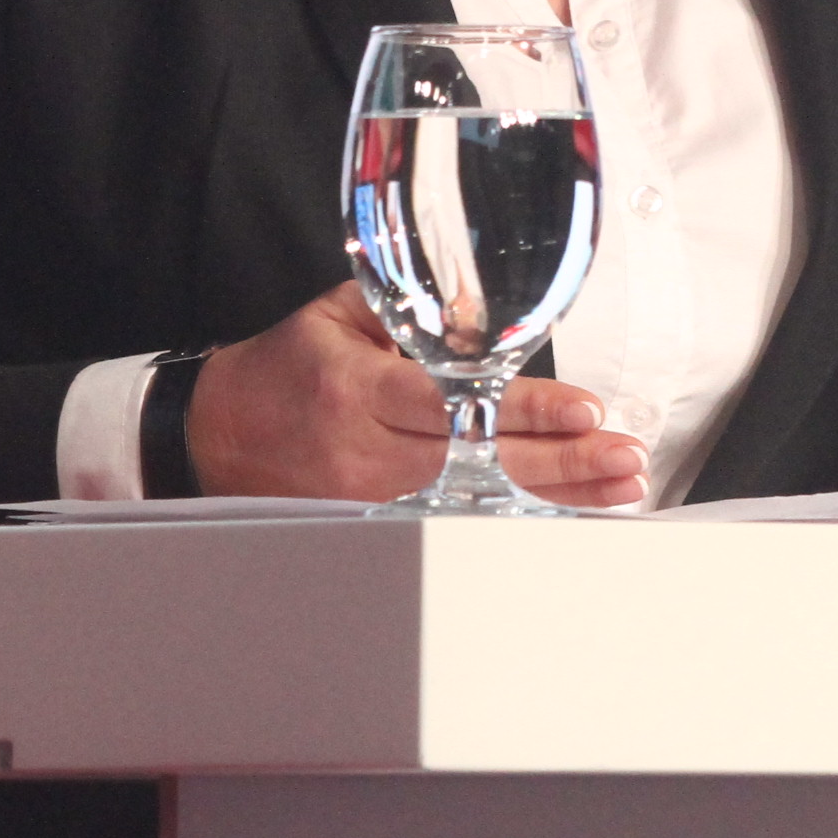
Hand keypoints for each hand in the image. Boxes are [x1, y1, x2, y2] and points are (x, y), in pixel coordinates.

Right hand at [183, 279, 648, 506]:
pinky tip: (566, 516)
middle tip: (628, 459)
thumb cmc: (285, 365)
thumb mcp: (341, 313)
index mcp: (358, 391)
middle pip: (482, 464)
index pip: (459, 406)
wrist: (209, 436)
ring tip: (619, 490)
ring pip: (478, 503)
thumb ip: (415, 308)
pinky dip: (515, 520)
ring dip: (555, 498)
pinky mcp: (371, 529)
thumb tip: (485, 310)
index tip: (588, 411)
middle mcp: (365, 454)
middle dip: (564, 464)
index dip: (528, 410)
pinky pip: (455, 525)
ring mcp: (369, 501)